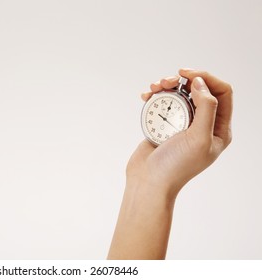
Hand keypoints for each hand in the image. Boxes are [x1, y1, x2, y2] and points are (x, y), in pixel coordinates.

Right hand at [127, 69, 232, 198]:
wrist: (149, 181)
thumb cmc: (175, 166)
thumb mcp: (199, 137)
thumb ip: (206, 107)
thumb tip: (200, 83)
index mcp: (218, 129)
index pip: (222, 92)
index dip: (206, 78)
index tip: (186, 75)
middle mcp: (202, 124)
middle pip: (199, 89)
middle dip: (182, 80)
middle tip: (166, 82)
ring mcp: (182, 124)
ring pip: (179, 94)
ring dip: (166, 86)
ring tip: (154, 88)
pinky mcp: (164, 125)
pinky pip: (163, 103)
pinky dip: (154, 96)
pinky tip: (146, 97)